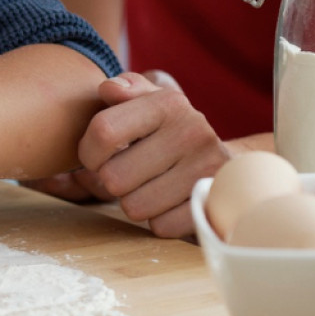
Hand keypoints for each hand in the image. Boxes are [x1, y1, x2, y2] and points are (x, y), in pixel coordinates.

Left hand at [75, 70, 229, 236]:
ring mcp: (207, 169)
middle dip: (112, 180)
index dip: (88, 152)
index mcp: (168, 104)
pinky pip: (161, 226)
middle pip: (113, 177)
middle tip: (129, 172)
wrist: (226, 162)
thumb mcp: (149, 101)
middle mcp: (192, 132)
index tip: (95, 156)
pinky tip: (168, 202)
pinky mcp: (214, 204)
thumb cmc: (169, 131)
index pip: (103, 131)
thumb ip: (124, 89)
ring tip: (149, 185)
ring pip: (134, 207)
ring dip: (134, 202)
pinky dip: (159, 219)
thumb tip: (109, 89)